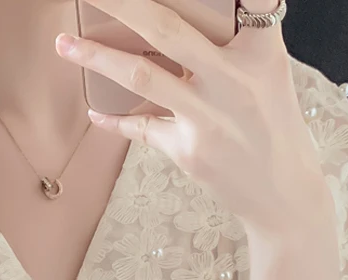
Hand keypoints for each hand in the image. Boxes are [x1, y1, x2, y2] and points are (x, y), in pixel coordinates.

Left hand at [55, 0, 334, 239]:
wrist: (283, 193)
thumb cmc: (273, 126)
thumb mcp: (268, 74)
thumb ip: (234, 43)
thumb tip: (170, 24)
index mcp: (261, 51)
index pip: (246, 0)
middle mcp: (233, 80)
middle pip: (166, 29)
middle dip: (121, 4)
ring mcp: (208, 117)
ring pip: (142, 77)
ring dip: (96, 57)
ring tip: (64, 44)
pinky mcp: (189, 151)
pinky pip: (142, 128)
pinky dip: (114, 120)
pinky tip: (94, 111)